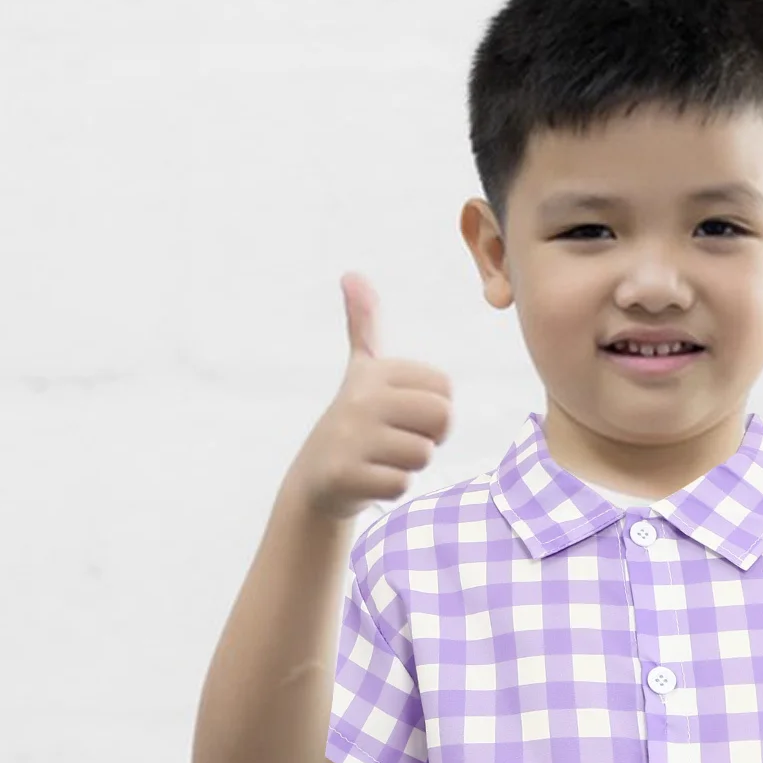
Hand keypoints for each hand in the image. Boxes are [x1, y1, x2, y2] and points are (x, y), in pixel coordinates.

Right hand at [286, 271, 453, 522]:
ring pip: (423, 455)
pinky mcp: (346, 474)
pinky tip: (367, 479)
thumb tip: (352, 274)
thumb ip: (364, 326)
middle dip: (429, 438)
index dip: (434, 411)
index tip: (404, 415)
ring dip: (408, 465)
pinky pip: (402, 484)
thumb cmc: (355, 423)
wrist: (317, 479)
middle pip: (442, 418)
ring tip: (379, 458)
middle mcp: (361, 398)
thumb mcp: (360, 371)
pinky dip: (390, 488)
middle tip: (398, 440)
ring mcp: (351, 436)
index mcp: (376, 371)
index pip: (445, 390)